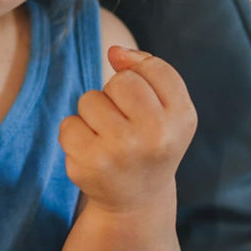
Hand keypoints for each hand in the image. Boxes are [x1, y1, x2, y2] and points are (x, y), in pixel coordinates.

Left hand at [58, 46, 196, 216]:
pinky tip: (92, 152)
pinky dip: (74, 134)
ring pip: (89, 100)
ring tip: (108, 139)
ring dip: (93, 115)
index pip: (152, 67)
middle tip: (124, 123)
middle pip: (120, 81)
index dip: (140, 78)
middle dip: (114, 94)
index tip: (143, 102)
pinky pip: (68, 124)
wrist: (136, 200)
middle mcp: (156, 136)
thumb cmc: (150, 141)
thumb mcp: (166, 106)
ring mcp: (121, 151)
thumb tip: (115, 51)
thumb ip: (147, 69)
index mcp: (182, 117)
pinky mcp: (90, 164)